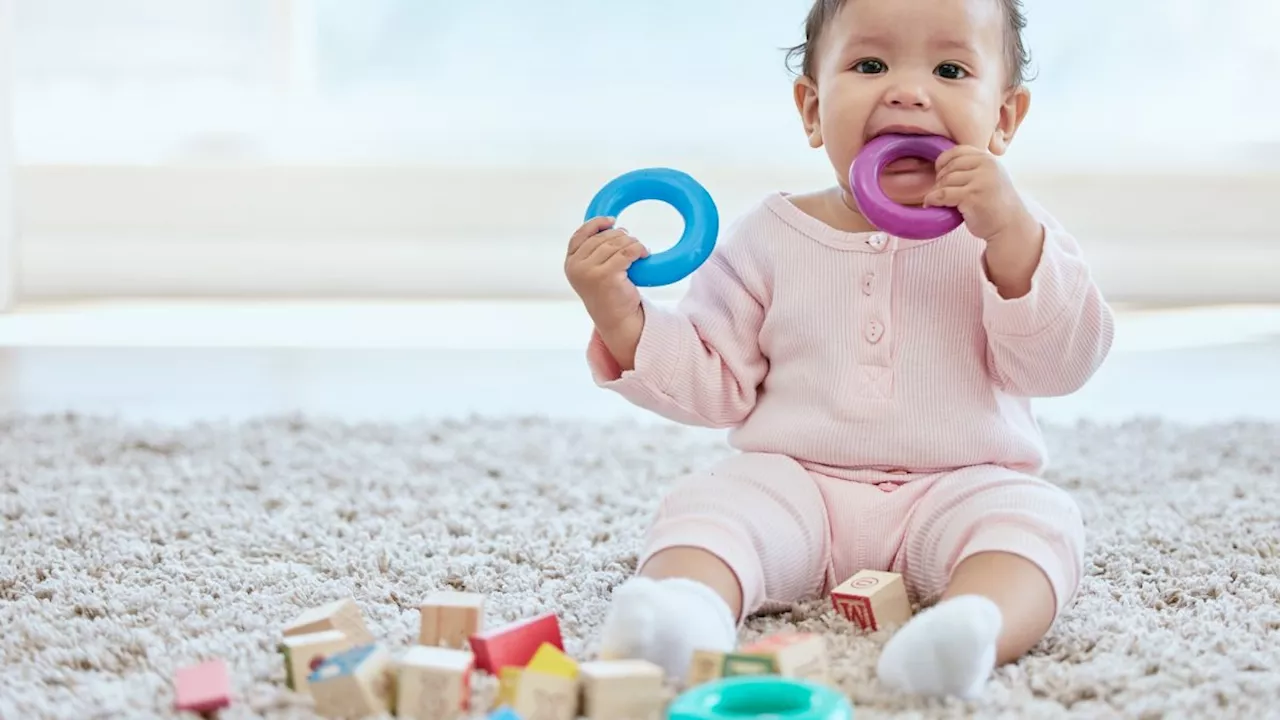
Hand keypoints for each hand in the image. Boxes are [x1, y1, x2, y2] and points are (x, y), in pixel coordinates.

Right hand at [565, 216, 648, 330]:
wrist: (617, 320)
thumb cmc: (609, 293)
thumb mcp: (594, 270)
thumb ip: (594, 251)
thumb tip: (611, 225)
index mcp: (571, 263)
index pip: (580, 235)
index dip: (596, 224)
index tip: (612, 221)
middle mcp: (576, 267)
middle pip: (602, 238)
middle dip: (620, 236)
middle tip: (633, 242)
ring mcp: (589, 272)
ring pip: (616, 244)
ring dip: (632, 243)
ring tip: (640, 250)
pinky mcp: (606, 276)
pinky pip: (627, 252)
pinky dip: (638, 249)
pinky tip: (645, 254)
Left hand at [923, 146, 1037, 243]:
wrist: (1010, 225)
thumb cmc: (995, 204)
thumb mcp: (988, 177)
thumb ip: (972, 168)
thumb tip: (940, 166)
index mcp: (988, 159)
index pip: (957, 151)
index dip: (943, 162)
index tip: (939, 174)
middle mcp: (986, 165)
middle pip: (949, 167)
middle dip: (939, 180)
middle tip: (939, 192)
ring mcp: (980, 180)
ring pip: (945, 181)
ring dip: (936, 191)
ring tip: (938, 201)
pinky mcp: (972, 196)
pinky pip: (943, 194)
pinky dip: (932, 199)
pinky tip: (930, 205)